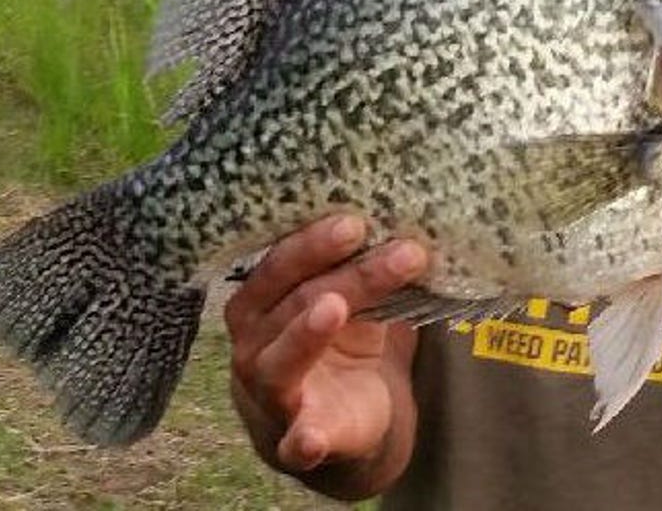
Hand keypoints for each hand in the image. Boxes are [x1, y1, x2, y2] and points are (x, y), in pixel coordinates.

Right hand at [224, 215, 429, 497]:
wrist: (338, 424)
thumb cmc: (337, 347)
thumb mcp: (350, 301)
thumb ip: (362, 268)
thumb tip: (408, 219)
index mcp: (260, 303)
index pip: (281, 265)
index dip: (313, 242)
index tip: (357, 222)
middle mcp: (253, 345)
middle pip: (295, 302)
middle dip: (341, 273)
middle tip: (371, 244)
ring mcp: (270, 395)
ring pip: (285, 360)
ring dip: (308, 334)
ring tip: (335, 307)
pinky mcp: (297, 442)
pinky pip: (295, 442)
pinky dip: (303, 440)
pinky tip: (312, 438)